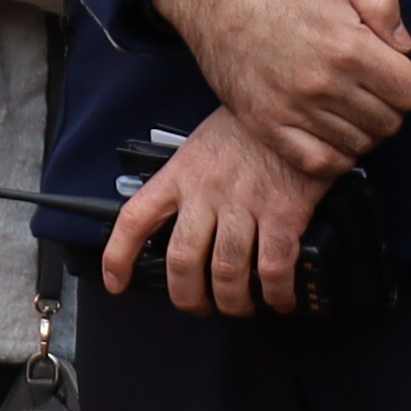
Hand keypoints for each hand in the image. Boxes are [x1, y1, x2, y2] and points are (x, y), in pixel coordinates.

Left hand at [103, 119, 327, 316]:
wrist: (295, 105)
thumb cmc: (250, 126)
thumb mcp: (203, 144)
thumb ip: (189, 180)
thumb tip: (183, 221)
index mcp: (180, 174)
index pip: (135, 218)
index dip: (119, 256)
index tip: (116, 282)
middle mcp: (206, 191)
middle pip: (181, 260)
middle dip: (187, 297)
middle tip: (198, 305)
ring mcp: (244, 203)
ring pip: (225, 273)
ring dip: (232, 302)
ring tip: (240, 306)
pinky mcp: (283, 213)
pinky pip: (273, 268)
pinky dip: (276, 293)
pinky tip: (280, 298)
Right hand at [152, 0, 410, 170]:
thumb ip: (383, 4)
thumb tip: (404, 47)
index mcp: (349, 46)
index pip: (410, 92)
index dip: (405, 82)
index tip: (389, 73)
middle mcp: (324, 84)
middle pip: (388, 123)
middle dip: (386, 106)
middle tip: (366, 89)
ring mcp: (293, 109)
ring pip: (358, 145)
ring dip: (360, 129)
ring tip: (344, 105)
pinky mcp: (266, 124)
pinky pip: (319, 163)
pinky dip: (333, 156)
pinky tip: (329, 133)